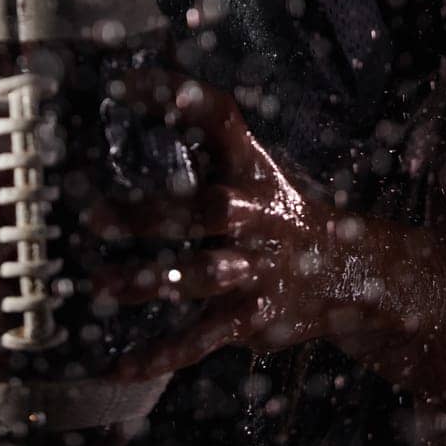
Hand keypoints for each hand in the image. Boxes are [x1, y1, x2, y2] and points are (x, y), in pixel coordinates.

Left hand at [93, 76, 359, 379]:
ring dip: (150, 282)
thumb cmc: (276, 205)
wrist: (351, 274)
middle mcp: (258, 218)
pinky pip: (201, 340)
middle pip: (207, 210)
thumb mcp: (248, 161)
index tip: (126, 83)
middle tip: (93, 218)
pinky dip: (160, 355)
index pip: (219, 121)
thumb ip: (200, 127)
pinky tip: (119, 366)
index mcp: (253, 169)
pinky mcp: (251, 319)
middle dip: (151, 215)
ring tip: (101, 285)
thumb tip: (138, 80)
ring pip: (202, 277)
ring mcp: (257, 271)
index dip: (179, 99)